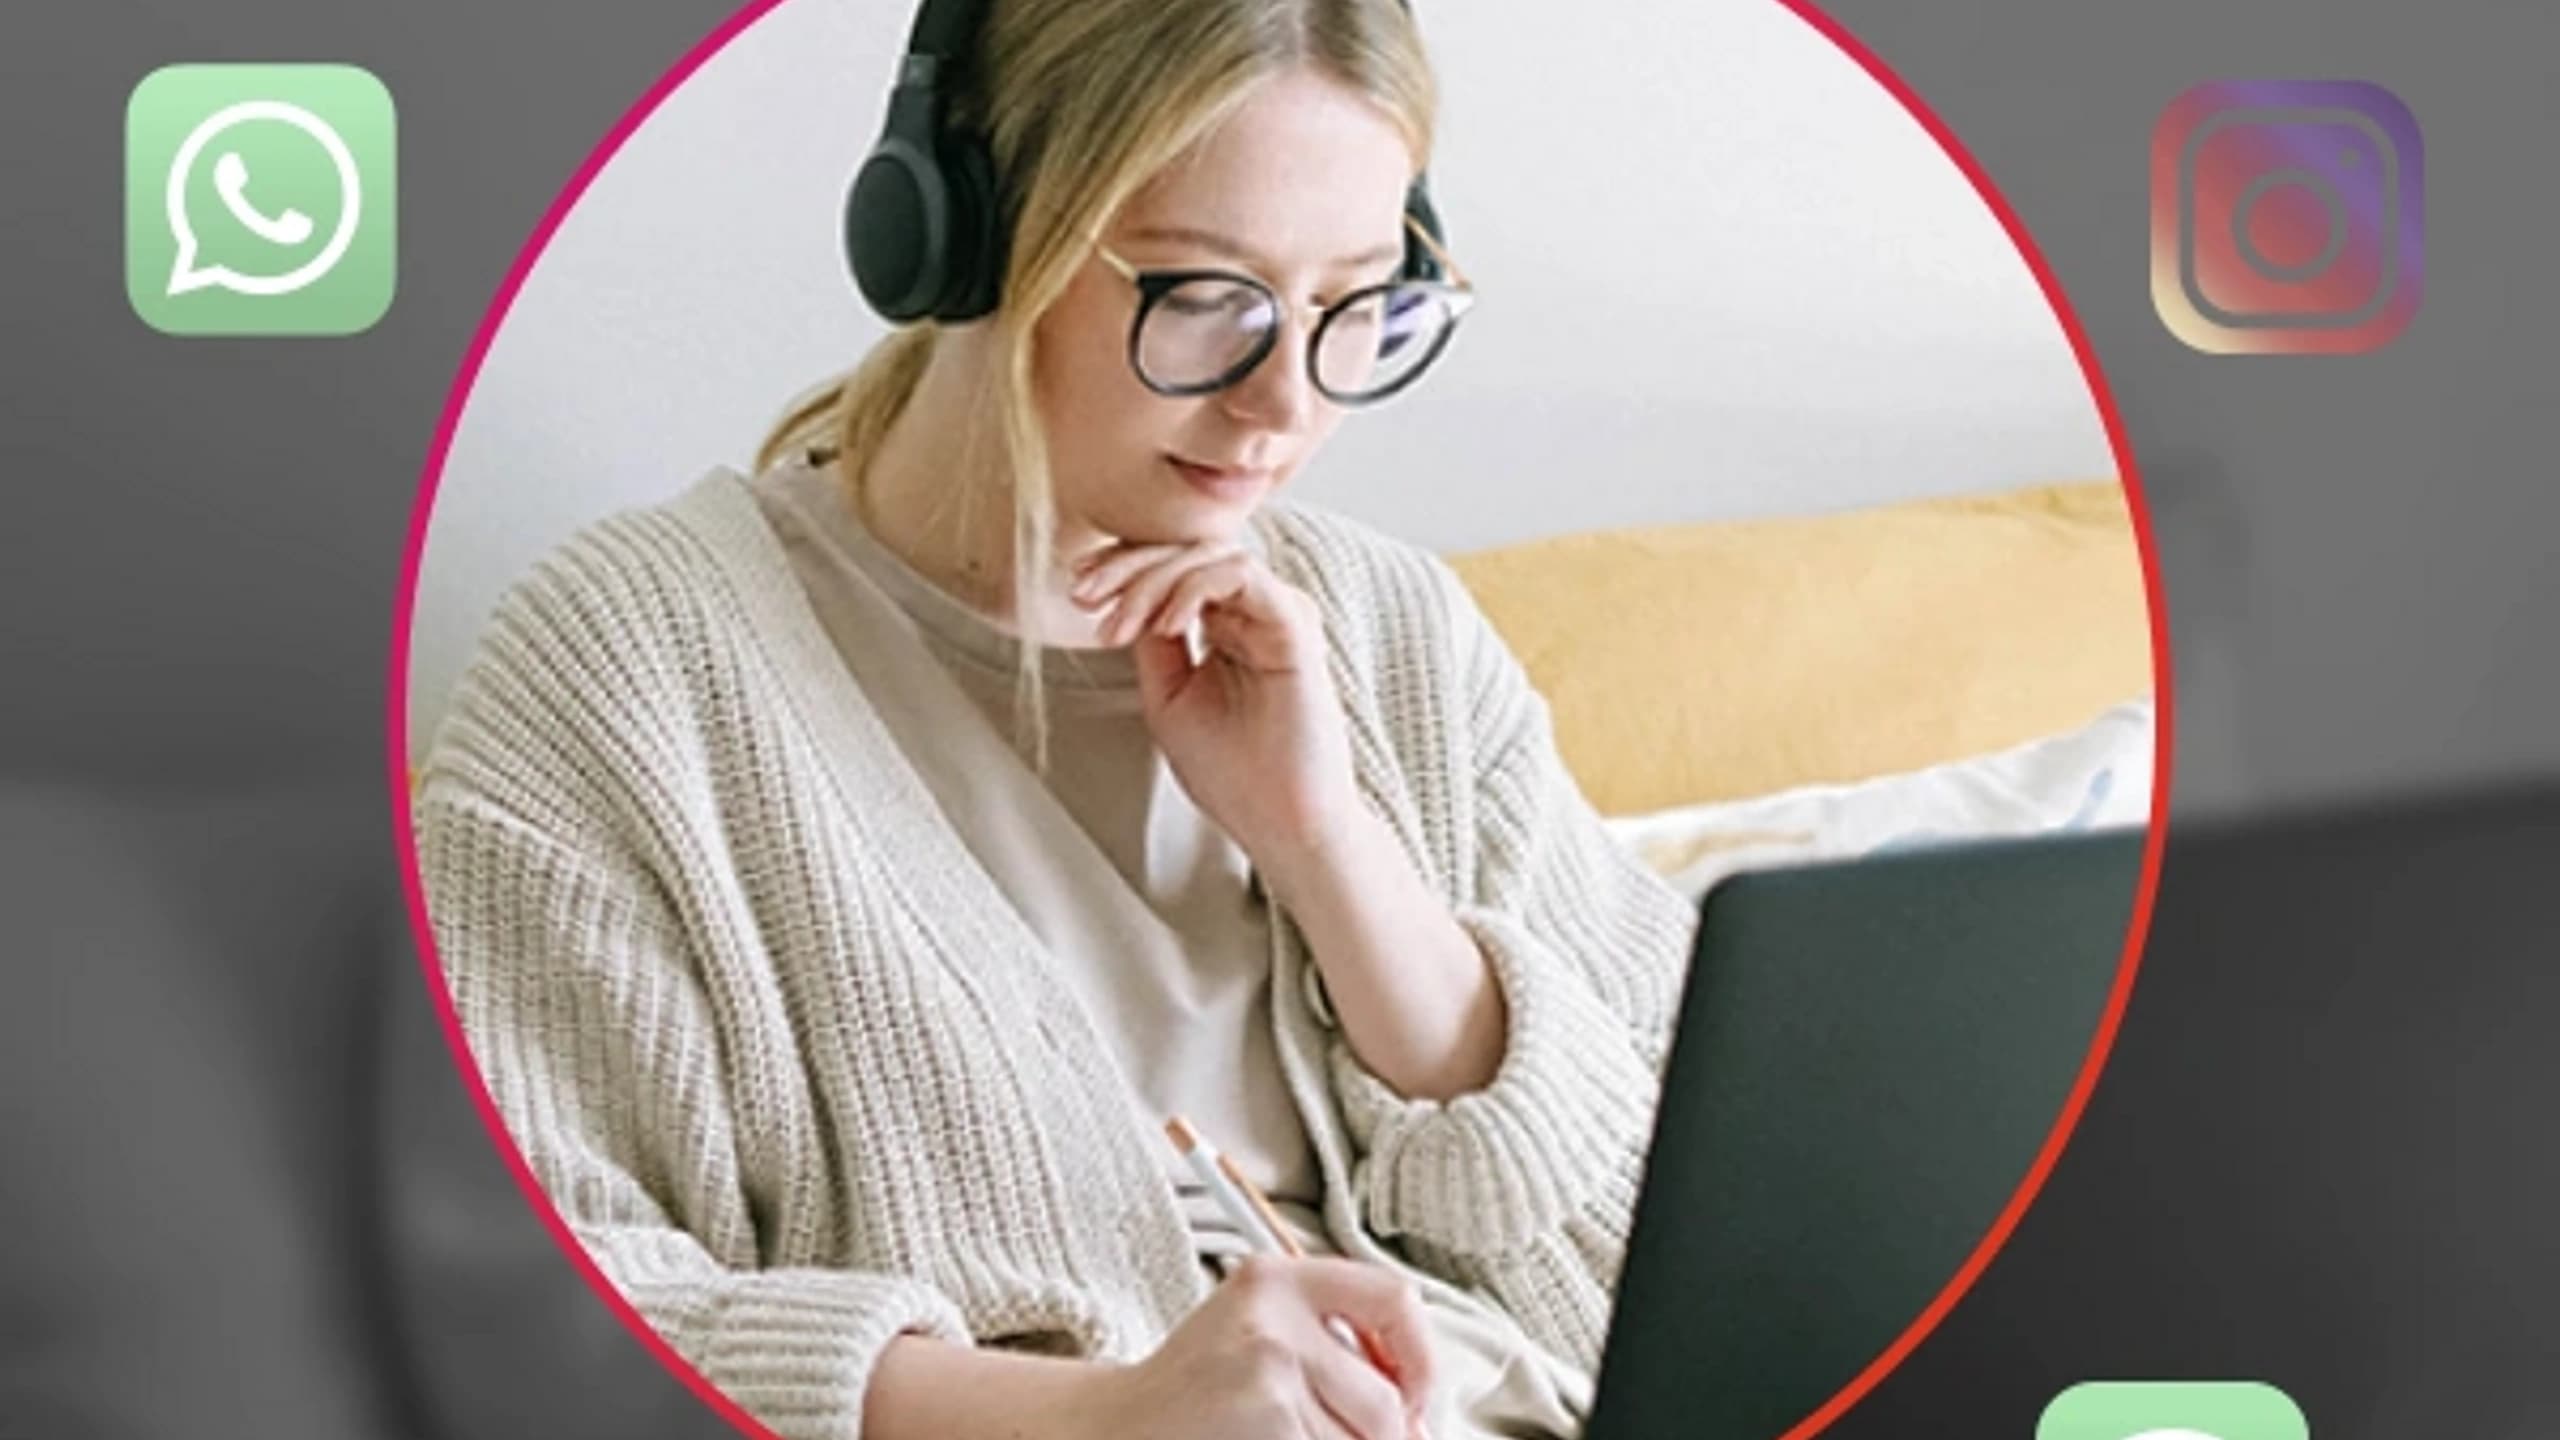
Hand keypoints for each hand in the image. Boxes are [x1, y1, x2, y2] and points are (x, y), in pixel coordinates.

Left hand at [1071, 540, 1360, 867]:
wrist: (1281, 824)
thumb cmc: (1235, 774)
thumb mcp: (1169, 698)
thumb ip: (1153, 645)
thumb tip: (1123, 597)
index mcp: (1229, 626)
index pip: (1176, 570)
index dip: (1123, 569)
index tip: (1077, 592)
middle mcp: (1257, 613)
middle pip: (1188, 551)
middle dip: (1126, 566)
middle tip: (1084, 594)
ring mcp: (1278, 615)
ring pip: (1210, 554)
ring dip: (1152, 580)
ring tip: (1119, 623)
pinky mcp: (1295, 625)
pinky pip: (1240, 575)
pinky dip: (1192, 589)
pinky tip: (1165, 626)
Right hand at [1076, 1253, 1438, 1439]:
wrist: (1123, 1425)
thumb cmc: (1199, 1387)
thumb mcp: (1260, 1332)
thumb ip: (1334, 1345)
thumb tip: (1422, 1410)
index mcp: (1279, 1277)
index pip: (1394, 1297)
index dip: (1422, 1356)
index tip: (1418, 1397)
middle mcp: (1275, 1313)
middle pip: (1386, 1394)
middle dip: (1390, 1438)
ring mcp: (1269, 1366)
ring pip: (1366, 1436)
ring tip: (1299, 1435)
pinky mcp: (1268, 1414)